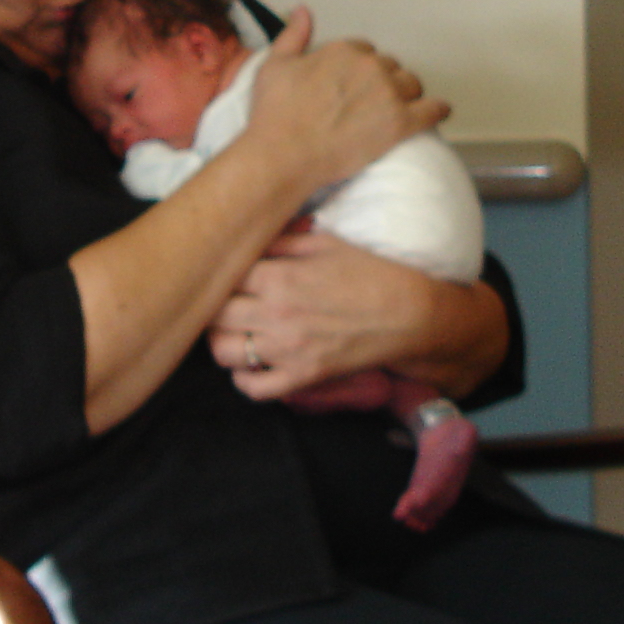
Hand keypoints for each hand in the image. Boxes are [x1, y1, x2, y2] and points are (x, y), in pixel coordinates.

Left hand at [206, 230, 504, 402]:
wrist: (410, 314)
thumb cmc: (370, 273)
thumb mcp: (325, 242)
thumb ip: (282, 239)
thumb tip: (249, 235)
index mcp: (280, 277)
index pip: (223, 276)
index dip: (221, 272)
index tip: (225, 271)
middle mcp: (276, 316)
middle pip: (215, 314)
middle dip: (214, 306)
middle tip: (225, 300)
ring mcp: (287, 351)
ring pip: (223, 352)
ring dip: (222, 340)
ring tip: (235, 329)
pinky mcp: (301, 378)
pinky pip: (253, 388)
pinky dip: (243, 378)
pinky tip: (251, 363)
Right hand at [241, 8, 447, 196]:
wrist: (283, 154)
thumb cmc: (275, 114)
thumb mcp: (275, 64)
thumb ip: (294, 34)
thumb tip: (303, 11)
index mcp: (343, 50)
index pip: (365, 51)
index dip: (360, 68)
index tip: (354, 83)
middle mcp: (370, 66)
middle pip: (390, 67)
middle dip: (383, 80)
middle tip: (371, 101)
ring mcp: (388, 94)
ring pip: (412, 85)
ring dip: (407, 94)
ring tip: (399, 108)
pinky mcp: (400, 123)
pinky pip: (432, 110)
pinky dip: (438, 110)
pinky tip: (439, 111)